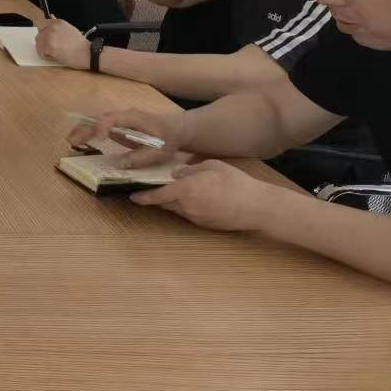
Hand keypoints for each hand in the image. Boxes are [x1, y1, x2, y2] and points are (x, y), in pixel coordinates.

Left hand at [36, 18, 91, 68]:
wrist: (89, 53)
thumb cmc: (81, 45)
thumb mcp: (70, 30)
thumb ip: (58, 28)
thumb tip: (48, 28)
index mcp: (58, 22)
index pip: (43, 25)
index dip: (45, 34)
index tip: (50, 40)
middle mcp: (53, 27)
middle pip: (39, 34)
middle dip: (44, 42)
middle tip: (52, 48)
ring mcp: (50, 36)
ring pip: (38, 43)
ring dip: (44, 49)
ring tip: (54, 53)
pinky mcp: (49, 46)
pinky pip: (40, 52)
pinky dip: (45, 56)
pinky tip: (55, 56)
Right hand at [63, 109, 188, 167]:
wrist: (174, 129)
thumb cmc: (168, 139)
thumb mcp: (159, 151)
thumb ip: (141, 157)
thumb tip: (121, 164)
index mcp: (133, 118)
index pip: (113, 118)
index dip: (104, 127)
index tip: (99, 139)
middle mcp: (122, 116)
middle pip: (99, 118)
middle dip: (85, 128)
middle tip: (72, 140)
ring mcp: (118, 120)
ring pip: (96, 121)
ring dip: (82, 129)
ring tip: (70, 140)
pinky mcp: (116, 127)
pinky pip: (99, 126)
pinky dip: (87, 132)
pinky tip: (79, 140)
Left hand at [131, 160, 282, 231]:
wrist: (258, 207)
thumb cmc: (236, 182)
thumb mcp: (212, 166)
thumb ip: (190, 169)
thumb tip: (176, 174)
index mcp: (186, 190)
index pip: (157, 196)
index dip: (143, 197)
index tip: (132, 196)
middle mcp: (187, 207)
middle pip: (164, 204)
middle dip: (157, 197)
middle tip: (152, 189)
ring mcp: (196, 218)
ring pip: (176, 210)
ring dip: (172, 202)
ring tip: (177, 192)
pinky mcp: (205, 225)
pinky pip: (189, 215)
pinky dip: (186, 207)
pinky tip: (196, 199)